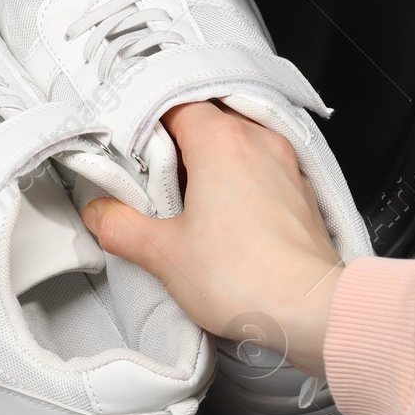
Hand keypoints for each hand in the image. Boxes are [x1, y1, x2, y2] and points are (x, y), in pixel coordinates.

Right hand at [81, 100, 341, 376]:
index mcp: (221, 141)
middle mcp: (259, 142)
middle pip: (208, 121)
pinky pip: (264, 170)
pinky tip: (227, 219)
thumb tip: (102, 215)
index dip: (147, 127)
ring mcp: (286, 166)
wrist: (312, 309)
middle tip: (155, 180)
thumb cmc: (248, 277)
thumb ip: (122, 227)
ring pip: (239, 144)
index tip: (132, 153)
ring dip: (212, 164)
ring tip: (190, 203)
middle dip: (178, 146)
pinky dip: (242, 183)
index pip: (174, 105)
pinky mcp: (302, 194)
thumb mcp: (164, 253)